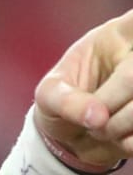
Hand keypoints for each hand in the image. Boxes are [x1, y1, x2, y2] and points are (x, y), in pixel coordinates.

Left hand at [34, 9, 132, 170]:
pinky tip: (119, 139)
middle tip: (93, 119)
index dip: (132, 34)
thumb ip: (67, 100)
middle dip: (109, 103)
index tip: (125, 61)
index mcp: (120, 34)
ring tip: (101, 128)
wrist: (68, 138)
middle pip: (132, 78)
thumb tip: (98, 116)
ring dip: (119, 125)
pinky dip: (129, 140)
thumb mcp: (49, 95)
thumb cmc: (58, 103)